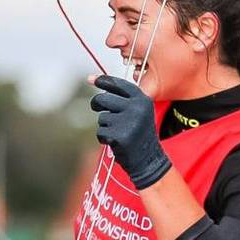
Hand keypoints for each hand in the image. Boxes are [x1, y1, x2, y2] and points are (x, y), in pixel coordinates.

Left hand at [90, 75, 170, 189]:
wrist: (149, 160)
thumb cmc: (139, 133)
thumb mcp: (138, 111)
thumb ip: (121, 98)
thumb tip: (92, 79)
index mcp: (142, 100)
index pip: (118, 85)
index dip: (103, 80)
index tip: (90, 79)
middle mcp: (137, 108)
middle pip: (103, 99)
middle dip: (97, 104)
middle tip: (99, 109)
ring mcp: (129, 122)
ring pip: (101, 117)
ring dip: (105, 125)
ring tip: (119, 132)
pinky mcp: (120, 136)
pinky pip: (101, 132)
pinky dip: (104, 138)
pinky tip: (117, 142)